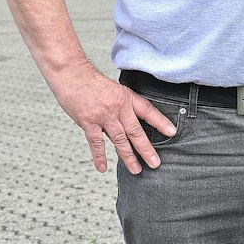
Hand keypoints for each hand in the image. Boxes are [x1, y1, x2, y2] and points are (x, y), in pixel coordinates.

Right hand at [49, 68, 173, 172]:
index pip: (148, 111)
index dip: (161, 122)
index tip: (172, 133)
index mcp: (127, 98)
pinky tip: (102, 167)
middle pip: (136, 131)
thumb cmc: (91, 82)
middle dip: (146, 149)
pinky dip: (99, 156)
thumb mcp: (114, 90)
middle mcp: (118, 108)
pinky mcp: (88, 122)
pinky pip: (96, 142)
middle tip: (155, 163)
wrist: (71, 74)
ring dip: (128, 156)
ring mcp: (103, 116)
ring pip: (119, 140)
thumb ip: (122, 108)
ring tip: (136, 170)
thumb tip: (126, 127)